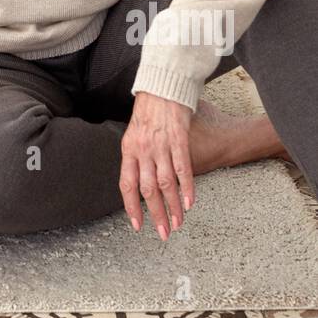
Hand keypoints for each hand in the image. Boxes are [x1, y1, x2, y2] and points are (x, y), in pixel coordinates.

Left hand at [120, 90, 194, 240]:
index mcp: (129, 149)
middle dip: (156, 214)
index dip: (132, 206)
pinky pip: (182, 169)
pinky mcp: (179, 139)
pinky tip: (190, 202)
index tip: (138, 224)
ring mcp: (161, 145)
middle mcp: (143, 150)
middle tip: (164, 233)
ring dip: (173, 206)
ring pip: (166, 183)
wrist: (162, 85)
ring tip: (178, 223)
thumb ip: (136, 155)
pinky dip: (187, 188)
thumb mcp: (134, 132)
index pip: (127, 184)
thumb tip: (137, 178)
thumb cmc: (148, 109)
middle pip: (148, 189)